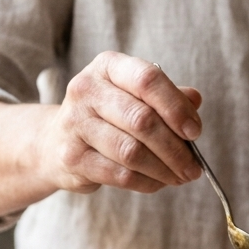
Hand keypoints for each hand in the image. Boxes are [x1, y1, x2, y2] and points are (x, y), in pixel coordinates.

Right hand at [36, 52, 202, 195]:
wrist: (54, 142)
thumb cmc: (106, 116)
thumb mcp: (133, 96)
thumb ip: (165, 96)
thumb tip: (194, 101)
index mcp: (108, 66)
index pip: (148, 79)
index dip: (176, 107)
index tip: (195, 131)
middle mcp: (87, 89)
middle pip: (142, 120)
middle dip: (176, 148)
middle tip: (194, 166)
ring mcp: (75, 123)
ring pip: (132, 151)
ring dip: (164, 169)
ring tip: (181, 177)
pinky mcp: (72, 157)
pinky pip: (119, 174)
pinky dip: (146, 182)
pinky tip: (158, 183)